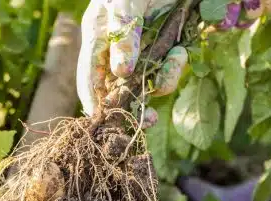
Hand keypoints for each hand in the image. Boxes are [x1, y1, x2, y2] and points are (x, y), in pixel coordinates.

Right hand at [76, 0, 187, 124]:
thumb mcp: (128, 2)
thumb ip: (123, 34)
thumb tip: (120, 74)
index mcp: (98, 35)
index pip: (89, 76)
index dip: (93, 100)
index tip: (102, 119)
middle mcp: (116, 49)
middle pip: (117, 89)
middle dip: (133, 104)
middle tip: (150, 119)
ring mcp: (141, 53)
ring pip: (145, 83)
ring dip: (162, 80)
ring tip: (177, 59)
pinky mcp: (163, 52)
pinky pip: (165, 72)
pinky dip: (174, 67)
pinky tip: (181, 53)